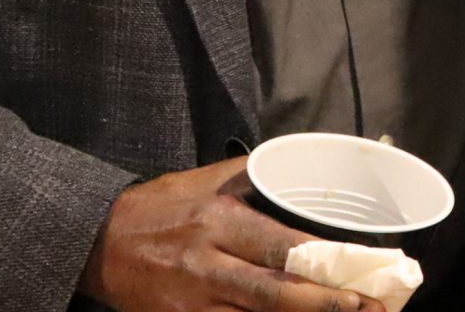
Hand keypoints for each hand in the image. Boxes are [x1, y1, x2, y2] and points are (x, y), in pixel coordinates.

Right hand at [80, 157, 381, 311]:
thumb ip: (252, 175)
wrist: (96, 243)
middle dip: (325, 305)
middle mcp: (207, 263)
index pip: (282, 246)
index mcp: (218, 220)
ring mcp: (192, 302)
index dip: (325, 264)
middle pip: (274, 294)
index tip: (364, 270)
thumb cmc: (157, 208)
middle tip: (368, 308)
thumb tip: (302, 166)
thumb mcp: (203, 181)